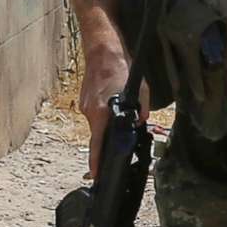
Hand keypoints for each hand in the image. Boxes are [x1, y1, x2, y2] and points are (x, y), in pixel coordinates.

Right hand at [79, 42, 130, 178]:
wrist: (102, 51)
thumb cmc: (121, 69)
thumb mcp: (142, 91)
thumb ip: (142, 109)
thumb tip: (140, 122)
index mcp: (102, 111)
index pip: (97, 143)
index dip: (97, 161)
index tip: (96, 174)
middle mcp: (91, 111)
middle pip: (98, 135)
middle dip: (108, 140)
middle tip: (118, 140)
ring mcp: (86, 106)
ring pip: (98, 124)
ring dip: (108, 124)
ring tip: (118, 115)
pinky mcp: (85, 101)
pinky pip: (95, 115)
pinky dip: (104, 114)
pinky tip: (112, 106)